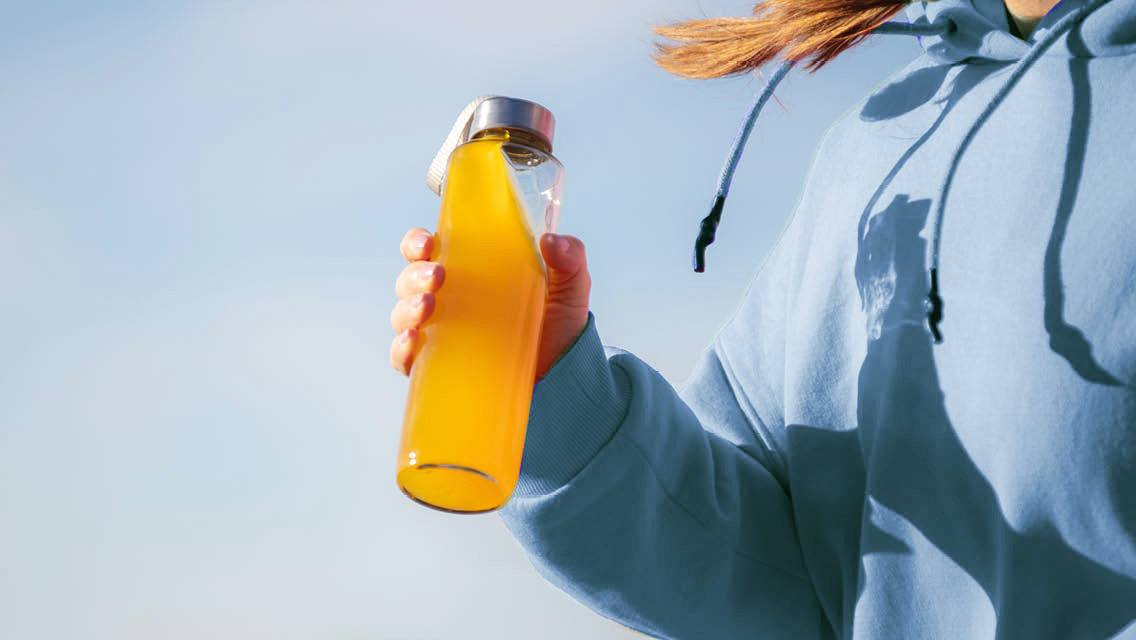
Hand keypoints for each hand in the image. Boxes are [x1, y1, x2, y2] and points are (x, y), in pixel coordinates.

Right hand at [390, 228, 591, 380]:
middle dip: (415, 274)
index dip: (416, 243)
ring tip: (427, 305)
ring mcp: (441, 335)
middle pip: (411, 279)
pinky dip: (400, 348)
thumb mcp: (569, 289)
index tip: (426, 242)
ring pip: (403, 314)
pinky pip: (405, 357)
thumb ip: (569, 258)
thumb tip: (551, 240)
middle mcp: (449, 301)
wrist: (564, 378)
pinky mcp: (438, 367)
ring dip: (407, 307)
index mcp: (470, 273)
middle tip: (437, 276)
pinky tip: (413, 340)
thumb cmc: (559, 329)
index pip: (429, 250)